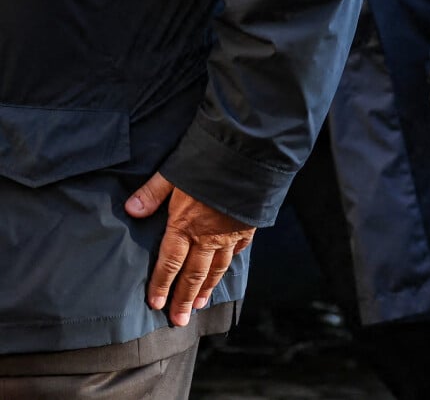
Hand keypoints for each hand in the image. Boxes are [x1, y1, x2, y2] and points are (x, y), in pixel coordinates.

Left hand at [125, 172, 255, 326]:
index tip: (155, 304)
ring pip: (217, 268)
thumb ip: (152, 193)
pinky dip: (231, 262)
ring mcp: (230, 234)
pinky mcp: (247, 227)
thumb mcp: (173, 174)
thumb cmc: (208, 164)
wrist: (247, 159)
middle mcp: (208, 237)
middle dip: (184, 299)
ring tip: (200, 304)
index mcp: (185, 226)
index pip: (169, 263)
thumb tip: (131, 210)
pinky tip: (227, 268)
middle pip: (193, 274)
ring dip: (207, 288)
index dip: (161, 285)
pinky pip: (238, 251)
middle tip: (179, 320)